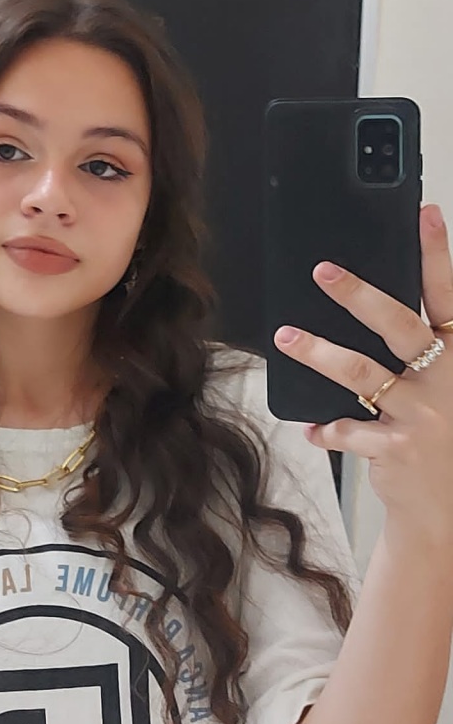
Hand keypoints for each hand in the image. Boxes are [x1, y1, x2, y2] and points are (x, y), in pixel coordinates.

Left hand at [273, 203, 452, 551]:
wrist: (448, 510)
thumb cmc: (442, 437)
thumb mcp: (444, 386)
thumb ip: (419, 347)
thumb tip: (368, 303)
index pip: (448, 295)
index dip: (437, 254)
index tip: (425, 213)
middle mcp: (447, 379)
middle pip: (400, 324)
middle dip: (360, 294)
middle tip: (323, 271)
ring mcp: (424, 414)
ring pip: (362, 372)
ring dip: (319, 353)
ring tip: (286, 337)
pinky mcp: (399, 448)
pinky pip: (350, 429)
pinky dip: (327, 427)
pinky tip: (311, 427)